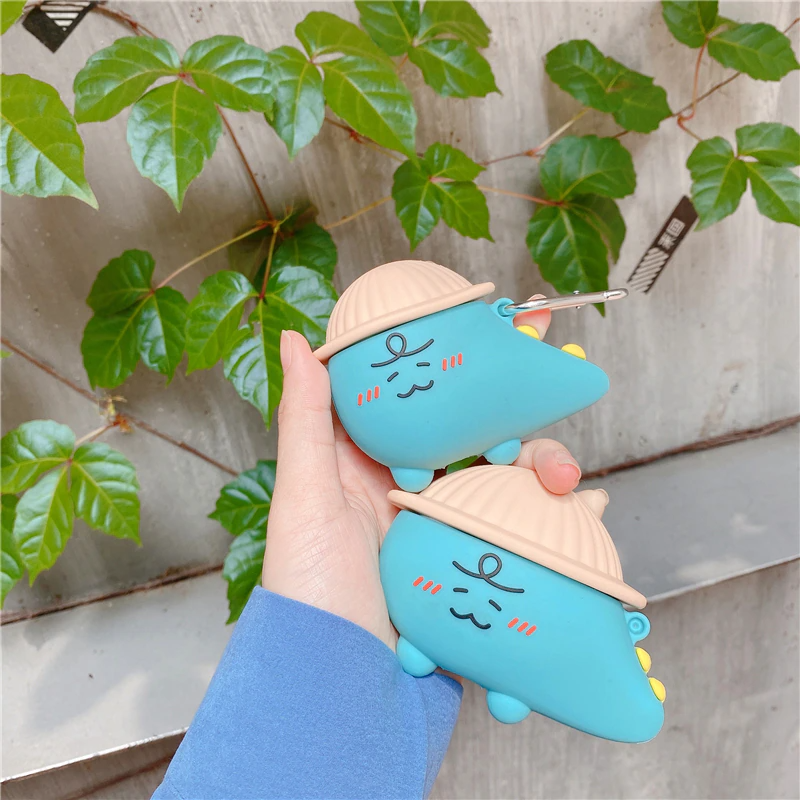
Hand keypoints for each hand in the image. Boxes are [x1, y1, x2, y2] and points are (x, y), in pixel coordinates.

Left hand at [262, 303, 581, 651]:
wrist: (337, 693)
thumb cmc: (309, 596)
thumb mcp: (304, 499)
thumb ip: (306, 419)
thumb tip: (295, 339)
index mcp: (374, 465)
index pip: (430, 396)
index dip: (471, 356)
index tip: (516, 320)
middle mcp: (415, 495)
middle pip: (483, 440)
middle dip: (527, 419)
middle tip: (562, 399)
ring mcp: (449, 536)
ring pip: (511, 489)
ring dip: (550, 479)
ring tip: (574, 487)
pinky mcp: (474, 576)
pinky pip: (525, 543)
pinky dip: (562, 533)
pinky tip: (590, 525)